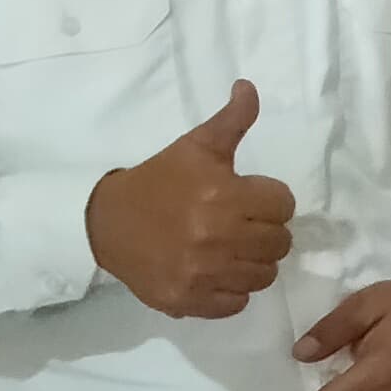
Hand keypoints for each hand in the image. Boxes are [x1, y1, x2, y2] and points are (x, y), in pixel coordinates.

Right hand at [86, 82, 294, 319]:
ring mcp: (203, 274)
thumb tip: (249, 86)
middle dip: (265, 231)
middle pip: (280, 243)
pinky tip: (215, 272)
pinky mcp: (190, 301)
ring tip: (232, 249)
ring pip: (264, 275)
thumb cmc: (159, 182)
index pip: (284, 204)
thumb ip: (231, 120)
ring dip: (253, 262)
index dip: (270, 199)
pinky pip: (237, 303)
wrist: (106, 223)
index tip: (249, 198)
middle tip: (242, 224)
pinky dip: (232, 291)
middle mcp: (217, 237)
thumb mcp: (195, 146)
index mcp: (223, 196)